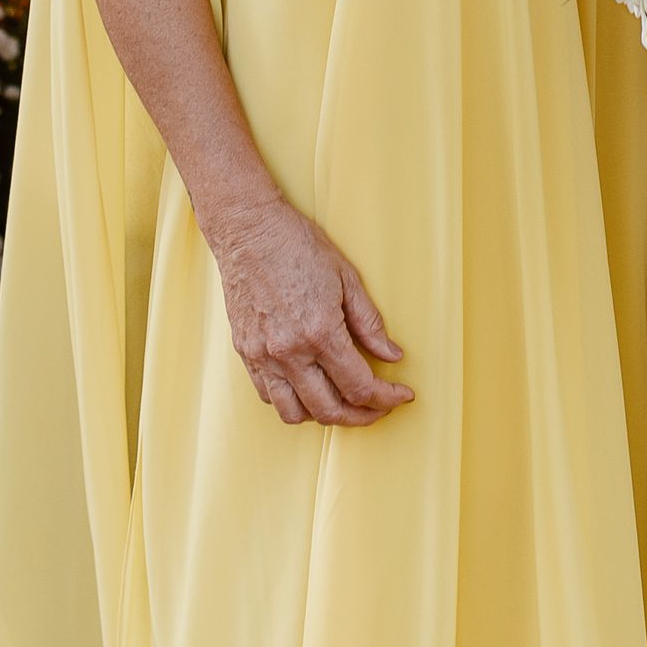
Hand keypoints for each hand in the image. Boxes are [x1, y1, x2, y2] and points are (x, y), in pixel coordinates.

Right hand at [208, 196, 412, 428]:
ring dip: (323, 415)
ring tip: (342, 401)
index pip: (359, 387)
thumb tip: (392, 355)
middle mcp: (289, 352)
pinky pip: (268, 395)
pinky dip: (292, 401)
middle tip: (378, 407)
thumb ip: (370, 323)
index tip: (401, 396)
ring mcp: (263, 356)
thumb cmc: (298, 246)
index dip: (386, 398)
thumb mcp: (347, 278)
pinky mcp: (245, 353)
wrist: (249, 230)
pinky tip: (308, 386)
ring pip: (294, 414)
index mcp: (320, 332)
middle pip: (329, 410)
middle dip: (361, 416)